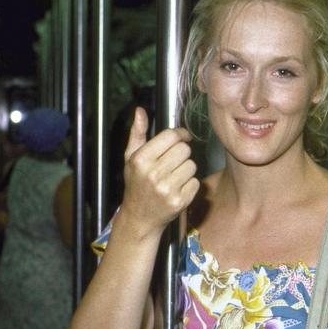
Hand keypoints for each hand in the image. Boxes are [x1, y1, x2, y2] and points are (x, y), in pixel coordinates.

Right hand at [119, 107, 198, 237]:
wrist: (139, 218)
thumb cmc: (136, 184)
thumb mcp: (131, 158)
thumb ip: (137, 133)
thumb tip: (140, 110)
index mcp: (140, 160)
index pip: (171, 136)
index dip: (180, 134)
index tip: (182, 137)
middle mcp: (153, 174)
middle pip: (184, 149)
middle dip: (181, 153)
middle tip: (173, 162)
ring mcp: (167, 189)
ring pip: (192, 165)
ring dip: (186, 169)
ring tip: (173, 176)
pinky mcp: (179, 201)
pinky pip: (196, 182)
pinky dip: (190, 184)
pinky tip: (177, 189)